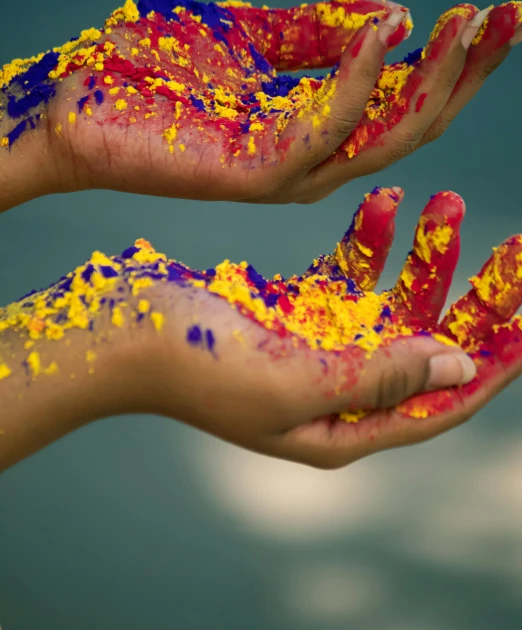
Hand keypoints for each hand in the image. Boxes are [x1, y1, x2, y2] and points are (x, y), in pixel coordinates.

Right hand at [1, 186, 520, 469]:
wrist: (115, 328)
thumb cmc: (194, 364)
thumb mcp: (294, 380)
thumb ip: (379, 375)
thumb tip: (460, 365)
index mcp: (342, 427)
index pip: (443, 402)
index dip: (496, 363)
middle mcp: (337, 391)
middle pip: (429, 347)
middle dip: (474, 300)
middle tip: (515, 249)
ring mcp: (315, 347)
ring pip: (392, 303)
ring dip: (422, 255)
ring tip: (447, 202)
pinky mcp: (293, 308)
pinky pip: (347, 274)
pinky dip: (369, 240)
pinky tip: (388, 204)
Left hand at [2, 0, 520, 208]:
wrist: (82, 103)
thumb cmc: (160, 72)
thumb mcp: (256, 37)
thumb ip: (322, 33)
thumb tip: (393, 19)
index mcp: (316, 132)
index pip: (404, 101)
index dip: (455, 61)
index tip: (498, 12)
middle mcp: (314, 162)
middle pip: (412, 126)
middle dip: (465, 73)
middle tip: (509, 17)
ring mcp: (289, 174)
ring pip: (386, 136)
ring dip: (432, 79)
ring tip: (467, 22)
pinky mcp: (259, 174)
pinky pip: (327, 128)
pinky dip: (360, 78)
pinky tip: (387, 31)